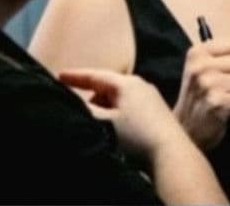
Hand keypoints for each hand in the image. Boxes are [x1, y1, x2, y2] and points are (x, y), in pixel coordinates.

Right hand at [58, 68, 182, 164]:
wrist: (171, 153)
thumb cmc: (136, 135)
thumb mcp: (105, 122)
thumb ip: (86, 110)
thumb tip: (74, 102)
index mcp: (126, 83)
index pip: (95, 76)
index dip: (76, 77)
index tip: (59, 76)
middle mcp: (140, 85)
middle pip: (108, 87)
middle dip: (91, 95)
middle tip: (75, 107)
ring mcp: (151, 98)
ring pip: (119, 98)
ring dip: (105, 107)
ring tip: (95, 123)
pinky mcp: (157, 112)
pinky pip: (130, 107)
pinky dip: (117, 113)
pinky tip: (113, 128)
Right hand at [174, 33, 229, 149]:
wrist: (185, 129)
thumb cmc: (201, 95)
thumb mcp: (208, 66)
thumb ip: (229, 47)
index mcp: (198, 52)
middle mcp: (201, 66)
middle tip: (227, 87)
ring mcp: (208, 85)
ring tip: (226, 98)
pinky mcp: (217, 103)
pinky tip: (228, 109)